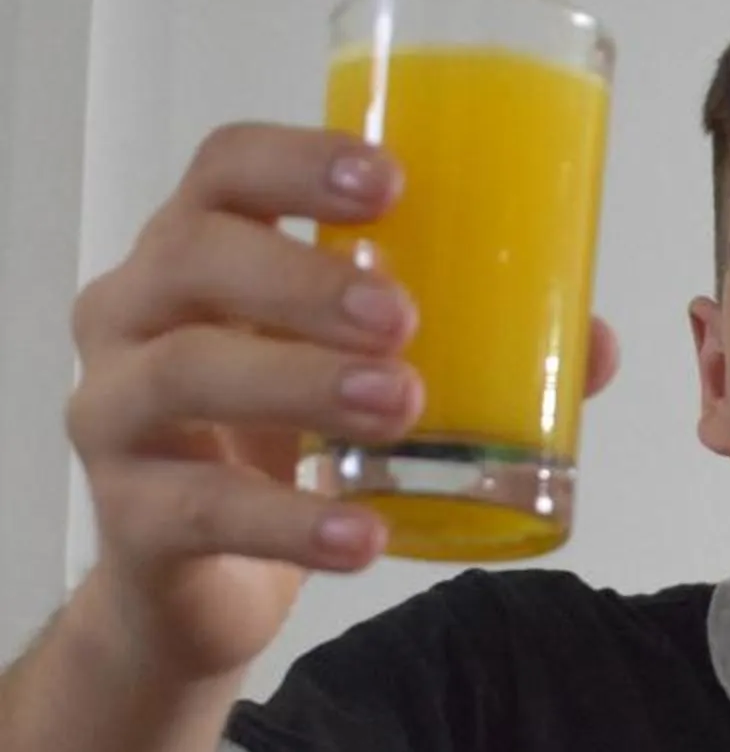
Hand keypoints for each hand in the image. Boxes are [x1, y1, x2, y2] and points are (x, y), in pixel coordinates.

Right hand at [63, 124, 620, 681]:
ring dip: (301, 383)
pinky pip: (200, 510)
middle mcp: (136, 316)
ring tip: (401, 404)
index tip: (390, 180)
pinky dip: (290, 522)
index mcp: (198, 259)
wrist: (197, 590)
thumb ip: (469, 356)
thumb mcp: (358, 382)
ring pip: (186, 372)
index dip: (297, 161)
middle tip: (404, 316)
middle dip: (302, 278)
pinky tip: (362, 534)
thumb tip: (593, 342)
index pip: (224, 172)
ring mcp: (115, 412)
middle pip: (194, 255)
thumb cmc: (278, 451)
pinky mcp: (127, 514)